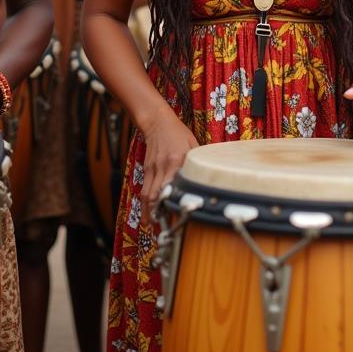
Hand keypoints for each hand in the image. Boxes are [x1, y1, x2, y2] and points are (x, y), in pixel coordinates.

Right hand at [138, 105, 198, 223]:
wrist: (157, 122)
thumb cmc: (178, 133)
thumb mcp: (193, 144)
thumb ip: (197, 162)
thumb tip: (207, 179)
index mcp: (175, 159)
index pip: (171, 184)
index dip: (171, 201)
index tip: (175, 215)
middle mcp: (161, 166)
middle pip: (156, 194)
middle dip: (157, 213)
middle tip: (162, 229)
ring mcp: (152, 169)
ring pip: (147, 195)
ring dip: (149, 212)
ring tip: (151, 227)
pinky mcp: (147, 170)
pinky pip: (145, 190)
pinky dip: (146, 204)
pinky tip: (148, 215)